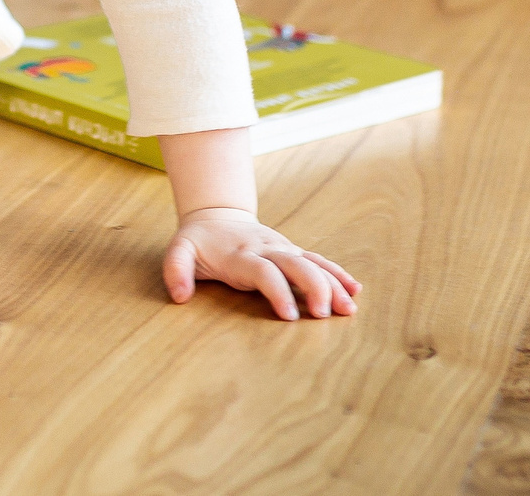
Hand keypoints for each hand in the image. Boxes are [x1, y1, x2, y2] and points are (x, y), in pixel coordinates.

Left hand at [162, 208, 360, 319]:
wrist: (216, 213)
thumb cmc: (198, 240)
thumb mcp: (179, 250)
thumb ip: (176, 270)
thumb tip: (179, 297)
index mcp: (240, 254)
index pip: (264, 272)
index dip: (278, 292)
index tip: (289, 316)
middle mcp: (266, 249)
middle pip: (296, 264)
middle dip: (314, 287)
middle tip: (325, 314)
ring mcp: (282, 248)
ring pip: (312, 263)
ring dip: (332, 284)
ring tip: (348, 308)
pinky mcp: (291, 250)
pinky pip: (317, 259)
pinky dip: (336, 273)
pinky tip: (354, 289)